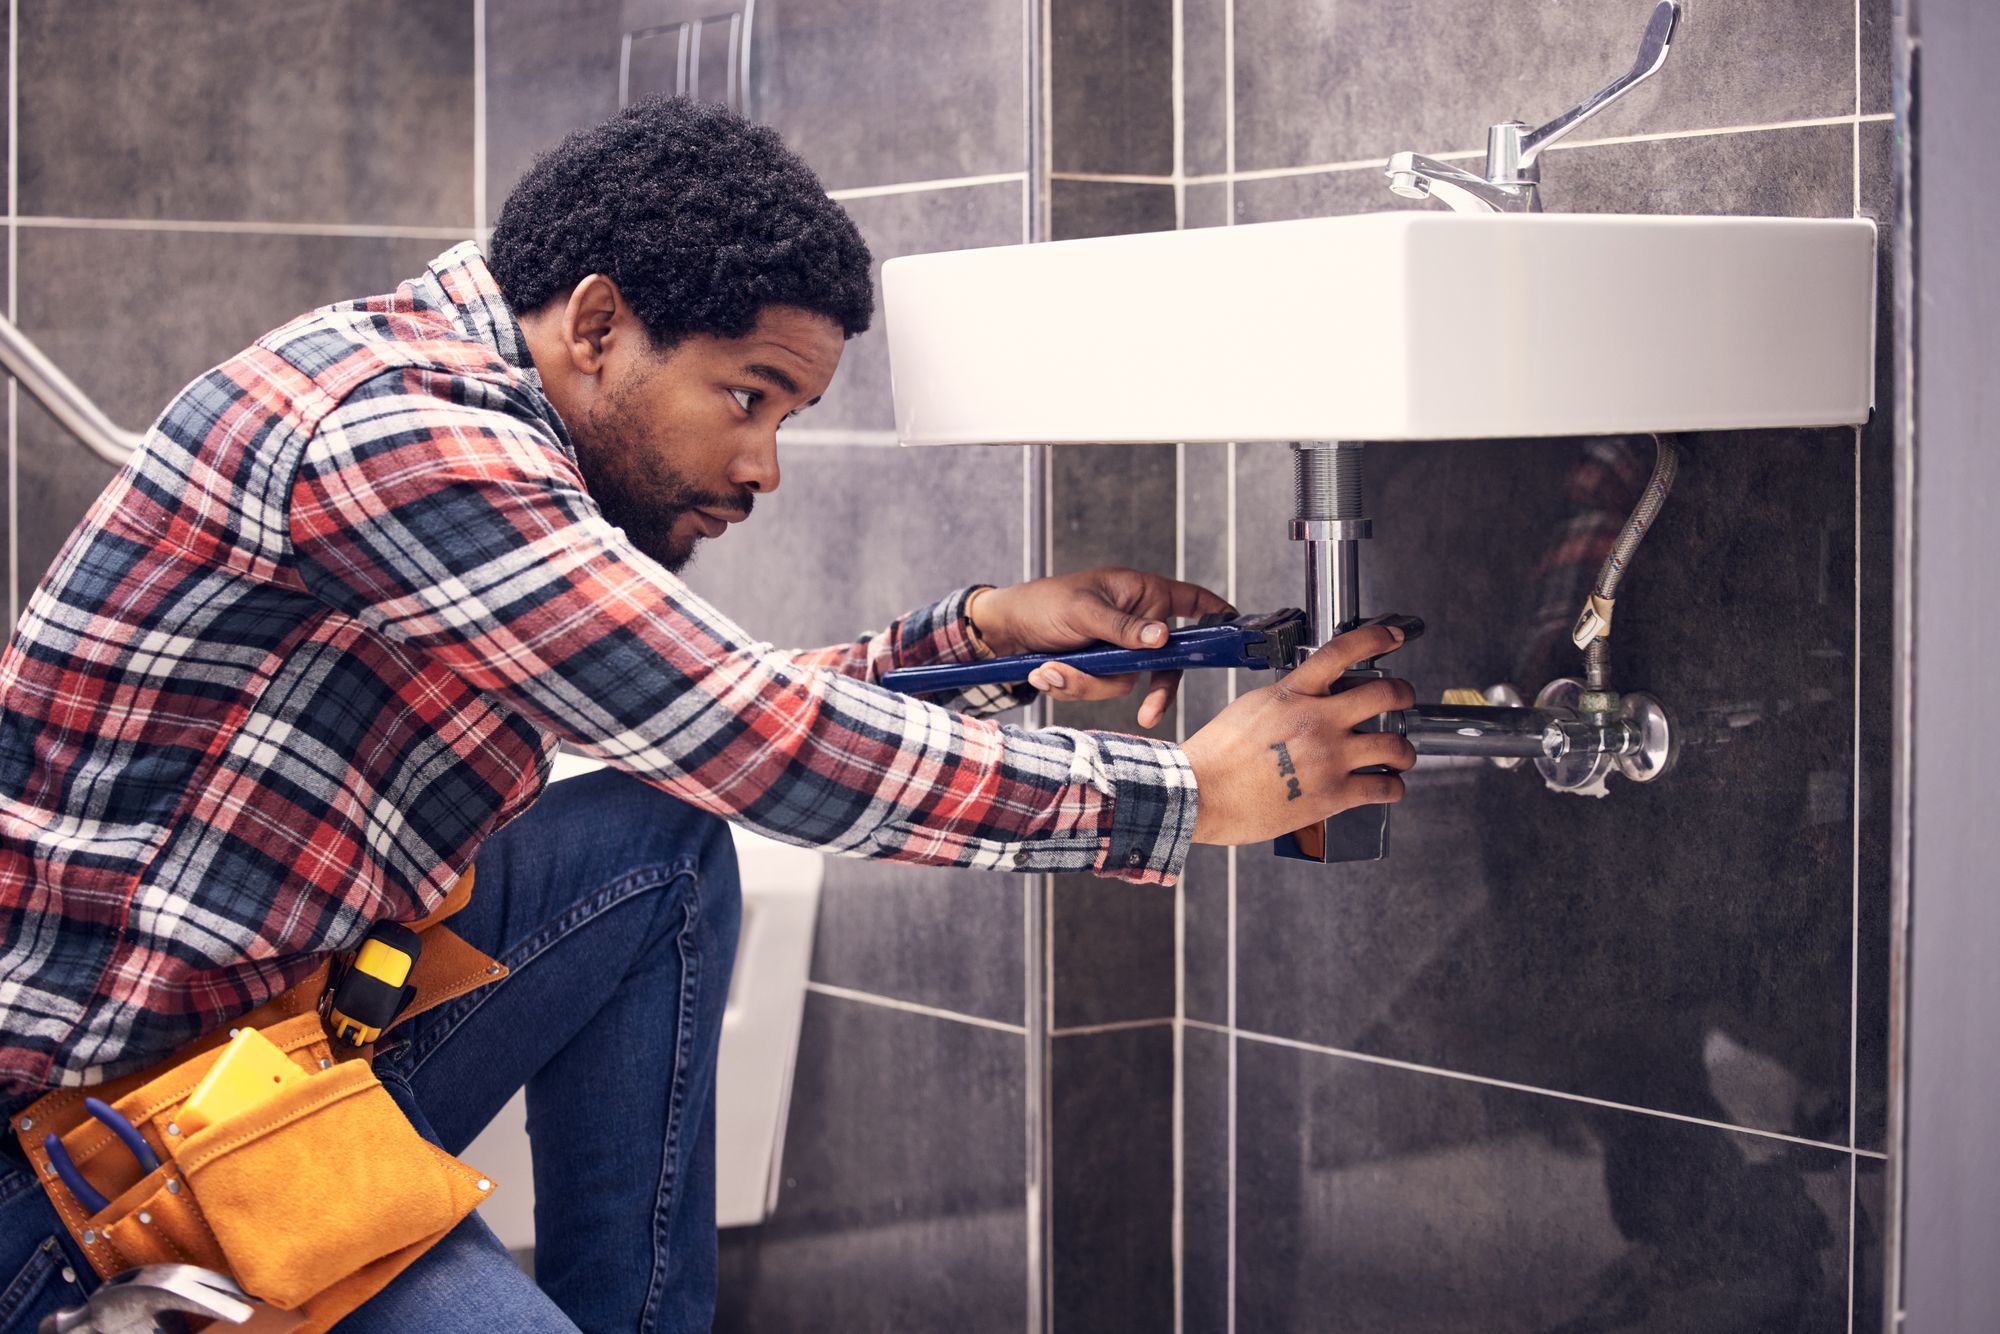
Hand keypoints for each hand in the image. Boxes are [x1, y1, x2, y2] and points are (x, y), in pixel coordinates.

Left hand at [971, 568, 1233, 728]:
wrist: (1003, 630)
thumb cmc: (1043, 603)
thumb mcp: (1083, 611)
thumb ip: (1124, 628)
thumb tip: (1163, 637)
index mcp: (1141, 593)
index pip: (1190, 600)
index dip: (1215, 612)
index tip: (1236, 625)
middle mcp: (1136, 622)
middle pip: (1162, 662)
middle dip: (1145, 688)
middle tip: (1149, 714)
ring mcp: (1118, 649)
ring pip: (1124, 682)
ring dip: (1084, 683)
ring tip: (1049, 670)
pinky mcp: (1098, 668)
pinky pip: (1099, 689)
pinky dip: (1072, 686)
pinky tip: (1046, 673)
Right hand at [1181, 622, 1417, 845]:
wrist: (1201, 793)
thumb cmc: (1215, 756)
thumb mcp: (1251, 707)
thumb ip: (1287, 698)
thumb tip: (1310, 698)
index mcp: (1293, 694)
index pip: (1342, 651)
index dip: (1374, 638)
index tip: (1391, 636)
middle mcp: (1318, 720)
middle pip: (1385, 694)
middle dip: (1403, 694)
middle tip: (1403, 699)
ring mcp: (1329, 757)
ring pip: (1395, 745)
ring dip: (1405, 750)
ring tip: (1401, 755)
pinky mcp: (1333, 795)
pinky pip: (1384, 787)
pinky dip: (1394, 787)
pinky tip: (1390, 786)